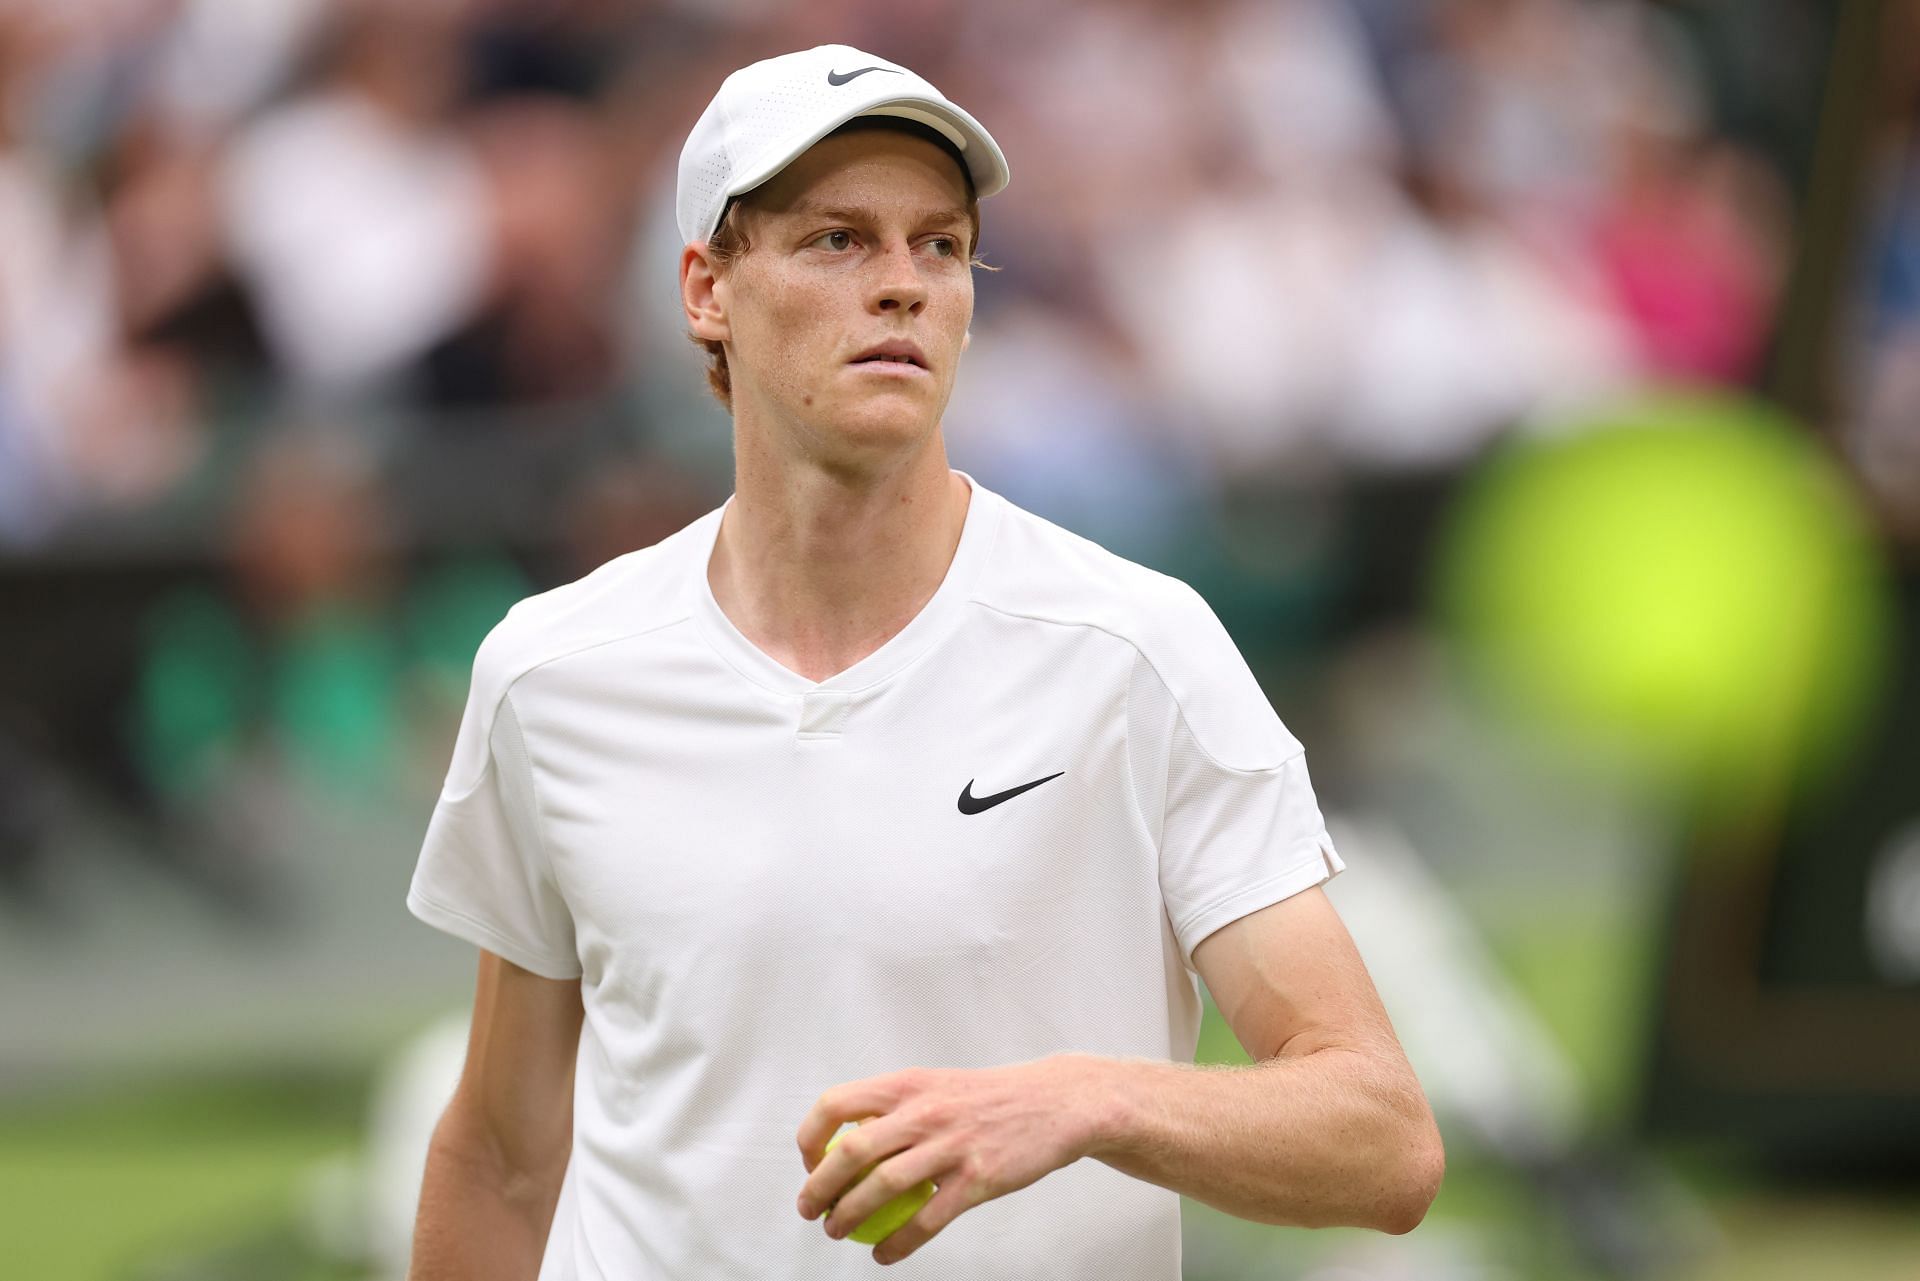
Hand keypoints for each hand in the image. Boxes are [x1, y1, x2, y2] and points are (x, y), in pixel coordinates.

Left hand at [794, 1054, 1106, 1264]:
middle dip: (818, 1188)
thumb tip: (845, 1140)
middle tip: (810, 1210)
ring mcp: (951, 1146)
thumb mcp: (936, 1085)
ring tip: (837, 1231)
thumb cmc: (990, 1097)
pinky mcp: (977, 1180)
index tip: (810, 1163)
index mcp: (908, 1084)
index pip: (836, 1104)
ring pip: (881, 1188)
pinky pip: (926, 1221)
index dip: (811, 1137)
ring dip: (848, 1217)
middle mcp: (924, 1111)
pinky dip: (897, 1244)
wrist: (1054, 1102)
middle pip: (850, 1152)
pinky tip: (885, 1255)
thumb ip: (895, 1106)